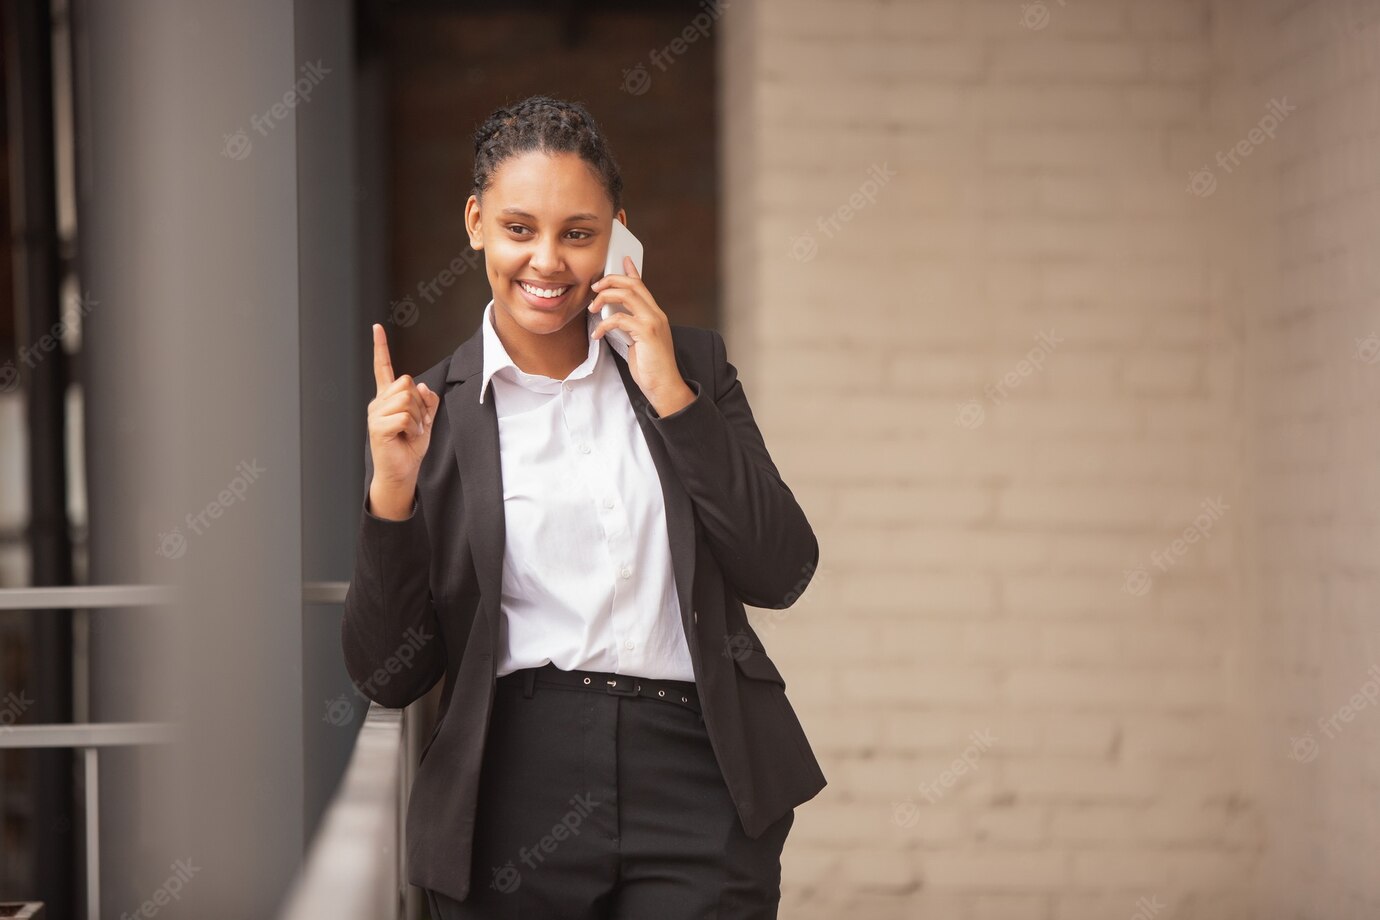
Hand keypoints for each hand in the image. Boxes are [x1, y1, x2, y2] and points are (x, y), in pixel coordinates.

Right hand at [367, 323, 439, 517]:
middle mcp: (379, 402)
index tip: (377, 327)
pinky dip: (414, 428)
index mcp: (388, 397)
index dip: (380, 347)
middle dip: (420, 404)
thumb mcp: (426, 419)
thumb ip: (427, 401)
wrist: (402, 470)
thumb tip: (423, 386)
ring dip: (418, 417)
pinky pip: (405, 416)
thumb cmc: (410, 446)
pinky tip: (406, 437)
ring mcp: (375, 413)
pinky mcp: (377, 426)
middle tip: (416, 423)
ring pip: (407, 399)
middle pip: (407, 383)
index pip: (383, 367)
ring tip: (410, 431)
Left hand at [588, 256, 694, 413]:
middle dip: (611, 280)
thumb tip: (615, 317)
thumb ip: (631, 327)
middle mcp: (656, 314)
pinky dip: (604, 324)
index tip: (622, 260)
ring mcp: (652, 322)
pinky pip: (619, 319)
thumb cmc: (651, 368)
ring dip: (605, 297)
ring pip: (626, 295)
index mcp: (655, 315)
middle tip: (595, 288)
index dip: (631, 271)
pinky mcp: (646, 333)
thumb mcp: (639, 342)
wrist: (664, 386)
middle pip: (633, 284)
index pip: (642, 286)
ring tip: (593, 308)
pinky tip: (597, 334)